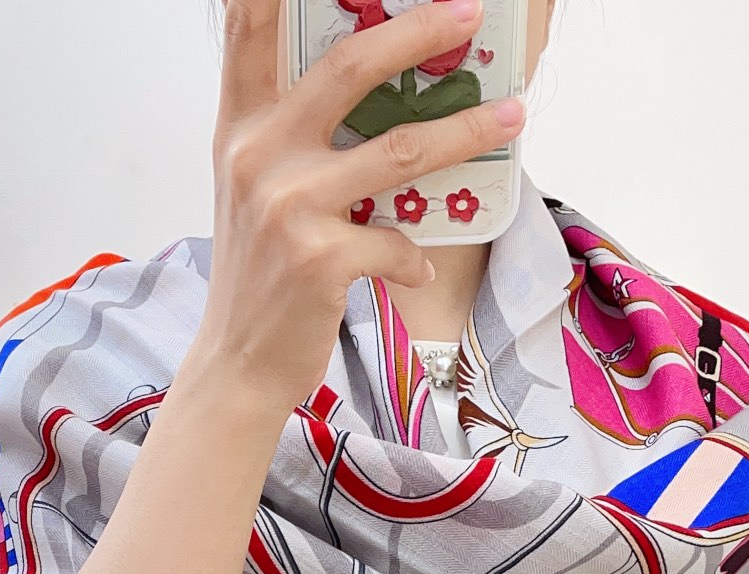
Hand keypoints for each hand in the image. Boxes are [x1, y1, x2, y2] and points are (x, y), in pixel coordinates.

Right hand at [194, 0, 524, 416]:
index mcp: (241, 129)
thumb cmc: (259, 276)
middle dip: (418, 31)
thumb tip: (372, 101)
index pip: (247, 30)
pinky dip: (413, 256)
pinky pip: (395, 241)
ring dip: (466, 130)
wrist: (237, 364)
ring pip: (400, 150)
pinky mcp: (320, 259)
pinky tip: (414, 267)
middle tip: (470, 14)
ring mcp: (289, 206)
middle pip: (351, 67)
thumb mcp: (254, 192)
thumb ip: (290, 139)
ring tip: (510, 116)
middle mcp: (260, 156)